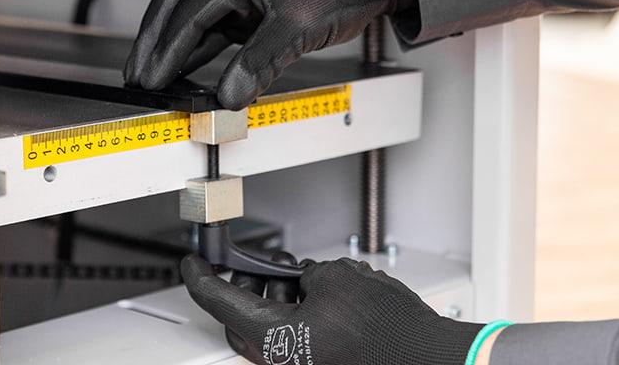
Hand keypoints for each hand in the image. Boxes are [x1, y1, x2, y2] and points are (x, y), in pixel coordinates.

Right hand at [124, 0, 415, 109]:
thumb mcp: (300, 27)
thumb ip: (261, 62)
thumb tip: (229, 97)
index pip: (189, 14)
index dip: (167, 50)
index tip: (152, 79)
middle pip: (175, 7)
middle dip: (152, 42)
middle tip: (136, 76)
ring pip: (192, 20)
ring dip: (173, 49)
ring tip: (155, 79)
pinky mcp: (251, 9)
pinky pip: (215, 31)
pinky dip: (199, 52)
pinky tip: (191, 74)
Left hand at [181, 254, 481, 364]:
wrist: (426, 357)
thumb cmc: (388, 330)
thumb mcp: (338, 279)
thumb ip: (309, 274)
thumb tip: (307, 279)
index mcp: (272, 335)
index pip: (218, 300)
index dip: (200, 276)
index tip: (192, 263)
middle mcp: (281, 359)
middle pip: (240, 318)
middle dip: (244, 287)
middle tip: (253, 266)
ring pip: (267, 331)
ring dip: (275, 300)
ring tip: (299, 279)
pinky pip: (293, 340)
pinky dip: (297, 316)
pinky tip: (319, 299)